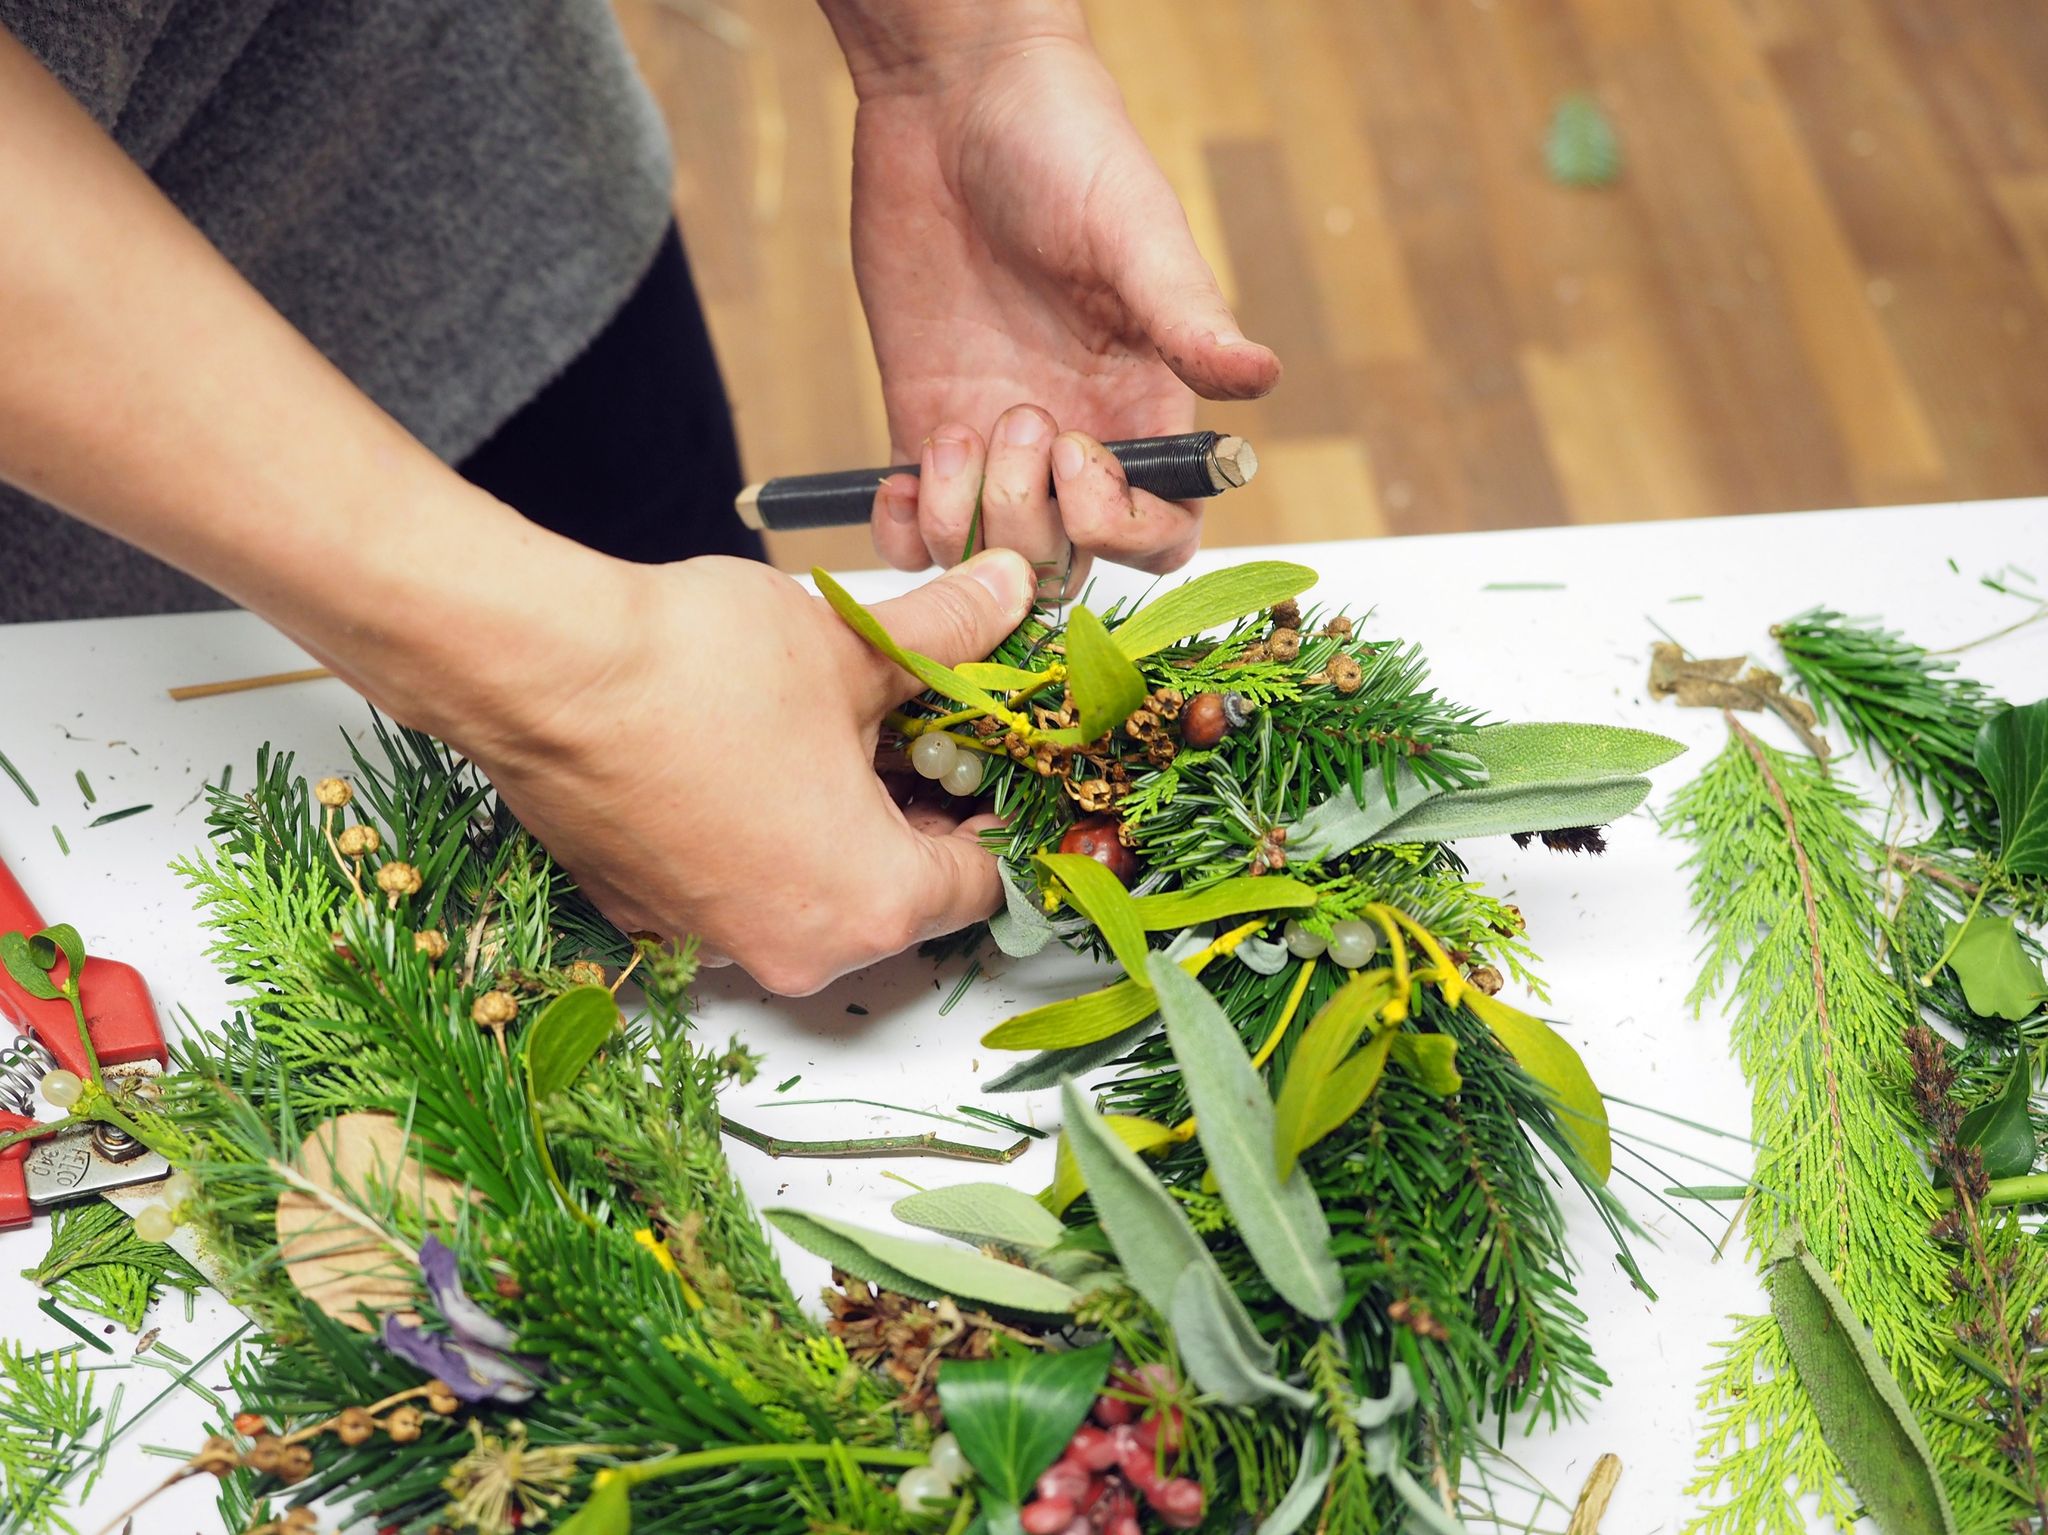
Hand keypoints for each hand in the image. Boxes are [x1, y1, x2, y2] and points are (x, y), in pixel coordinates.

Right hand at [452, 550, 1037, 994]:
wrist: (541, 671)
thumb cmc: (698, 670)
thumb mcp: (855, 645)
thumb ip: (951, 633)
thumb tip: (1010, 591)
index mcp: (871, 906)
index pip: (980, 880)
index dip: (998, 809)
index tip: (991, 761)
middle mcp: (795, 951)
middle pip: (899, 897)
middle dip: (917, 814)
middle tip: (918, 733)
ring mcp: (711, 944)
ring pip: (814, 893)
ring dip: (838, 826)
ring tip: (834, 734)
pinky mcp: (646, 917)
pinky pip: (736, 888)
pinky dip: (760, 838)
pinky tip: (753, 759)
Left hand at [842, 16, 1279, 586]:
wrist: (955, 100)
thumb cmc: (1065, 147)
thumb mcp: (1135, 230)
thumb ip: (1188, 318)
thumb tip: (1259, 381)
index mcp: (1145, 408)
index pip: (1161, 534)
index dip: (1121, 529)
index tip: (1077, 458)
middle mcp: (1076, 439)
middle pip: (1069, 563)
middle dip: (1033, 523)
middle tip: (1010, 418)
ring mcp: (996, 442)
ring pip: (989, 558)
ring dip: (963, 526)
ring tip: (951, 435)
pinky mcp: (924, 426)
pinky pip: (916, 529)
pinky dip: (902, 531)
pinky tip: (894, 478)